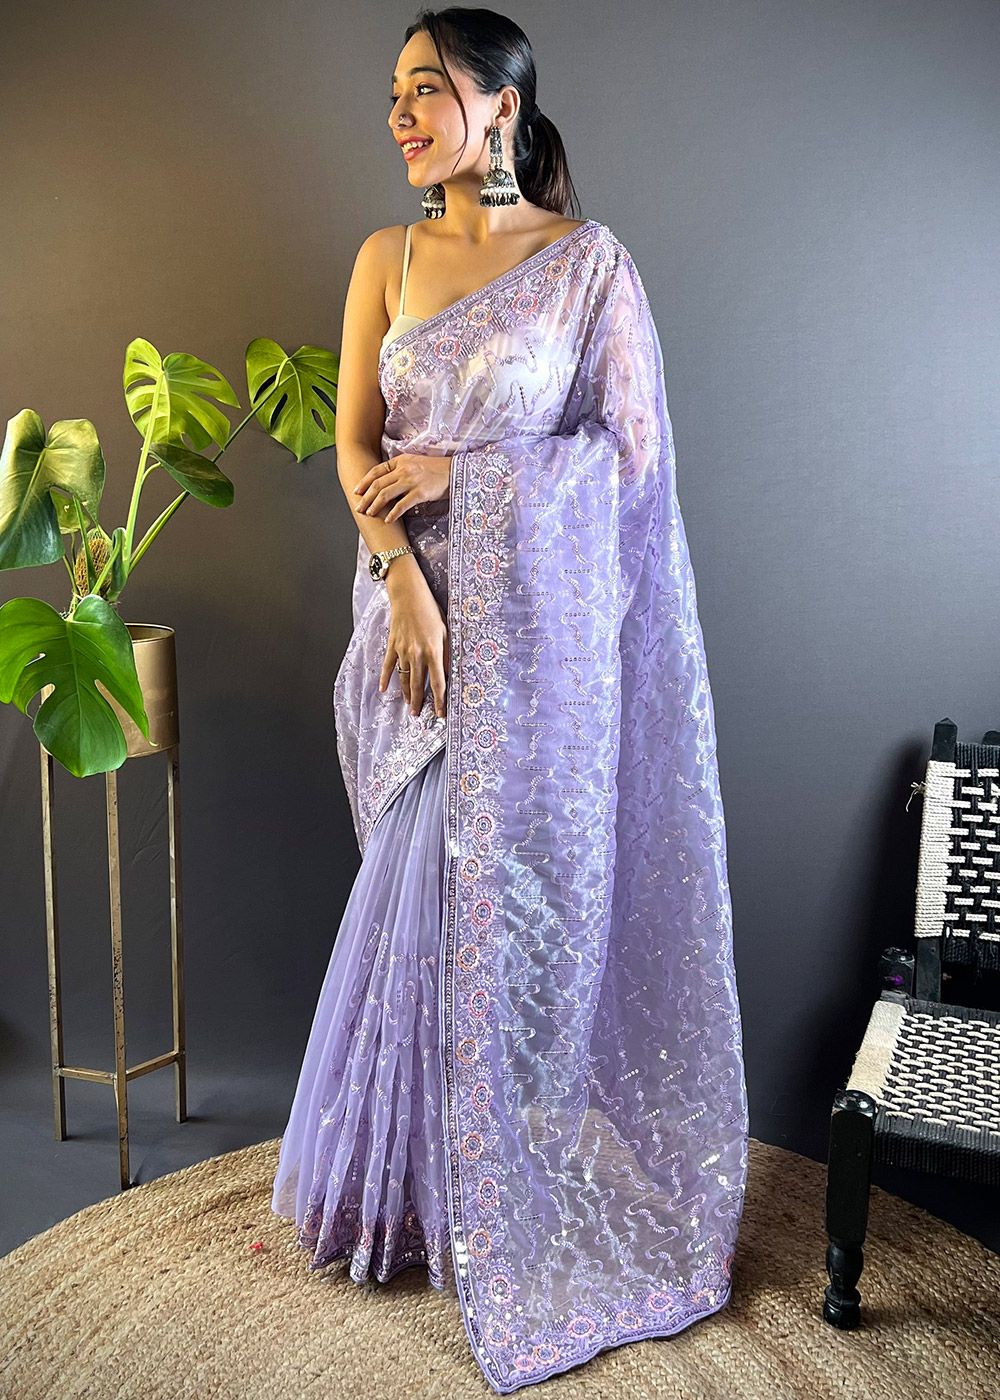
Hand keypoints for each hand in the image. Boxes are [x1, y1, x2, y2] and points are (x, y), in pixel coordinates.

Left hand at [354, 453, 451, 522]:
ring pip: (386, 494)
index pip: (376, 471)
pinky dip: (393, 513)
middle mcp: (404, 470)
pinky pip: (402, 505)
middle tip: (359, 508)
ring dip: (375, 506)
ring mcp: (412, 481)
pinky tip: (388, 520)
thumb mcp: (415, 464)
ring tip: (370, 514)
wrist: (455, 472)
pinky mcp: (420, 493)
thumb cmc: (436, 470)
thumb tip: (386, 483)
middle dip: (366, 498)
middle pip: (378, 484)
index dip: (364, 482)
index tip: (357, 491)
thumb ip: (400, 470)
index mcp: (401, 461)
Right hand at [381, 578, 449, 717]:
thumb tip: (448, 673)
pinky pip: (388, 665)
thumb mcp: (447, 631)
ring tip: (408, 705)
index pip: (438, 683)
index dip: (439, 700)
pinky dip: (386, 678)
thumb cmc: (431, 610)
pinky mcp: (393, 645)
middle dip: (419, 702)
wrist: (409, 595)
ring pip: (403, 678)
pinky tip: (384, 689)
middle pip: (418, 685)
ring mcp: (403, 651)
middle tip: (418, 715)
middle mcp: (418, 654)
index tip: (440, 713)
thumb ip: (447, 653)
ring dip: (405, 693)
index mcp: (434, 652)